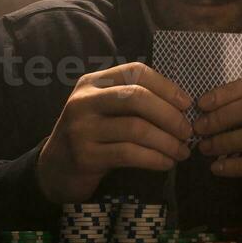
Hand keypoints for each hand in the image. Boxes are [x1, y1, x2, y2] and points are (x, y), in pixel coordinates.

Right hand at [36, 63, 193, 203]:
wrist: (54, 170)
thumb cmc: (91, 137)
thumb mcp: (104, 110)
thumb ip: (131, 101)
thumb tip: (180, 104)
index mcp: (92, 83)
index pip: (135, 72)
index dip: (166, 86)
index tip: (186, 104)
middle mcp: (84, 101)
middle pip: (137, 97)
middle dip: (169, 115)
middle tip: (187, 132)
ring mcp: (82, 128)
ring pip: (136, 128)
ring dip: (167, 142)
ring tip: (181, 151)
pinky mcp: (85, 156)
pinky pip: (129, 154)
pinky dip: (155, 159)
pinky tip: (166, 163)